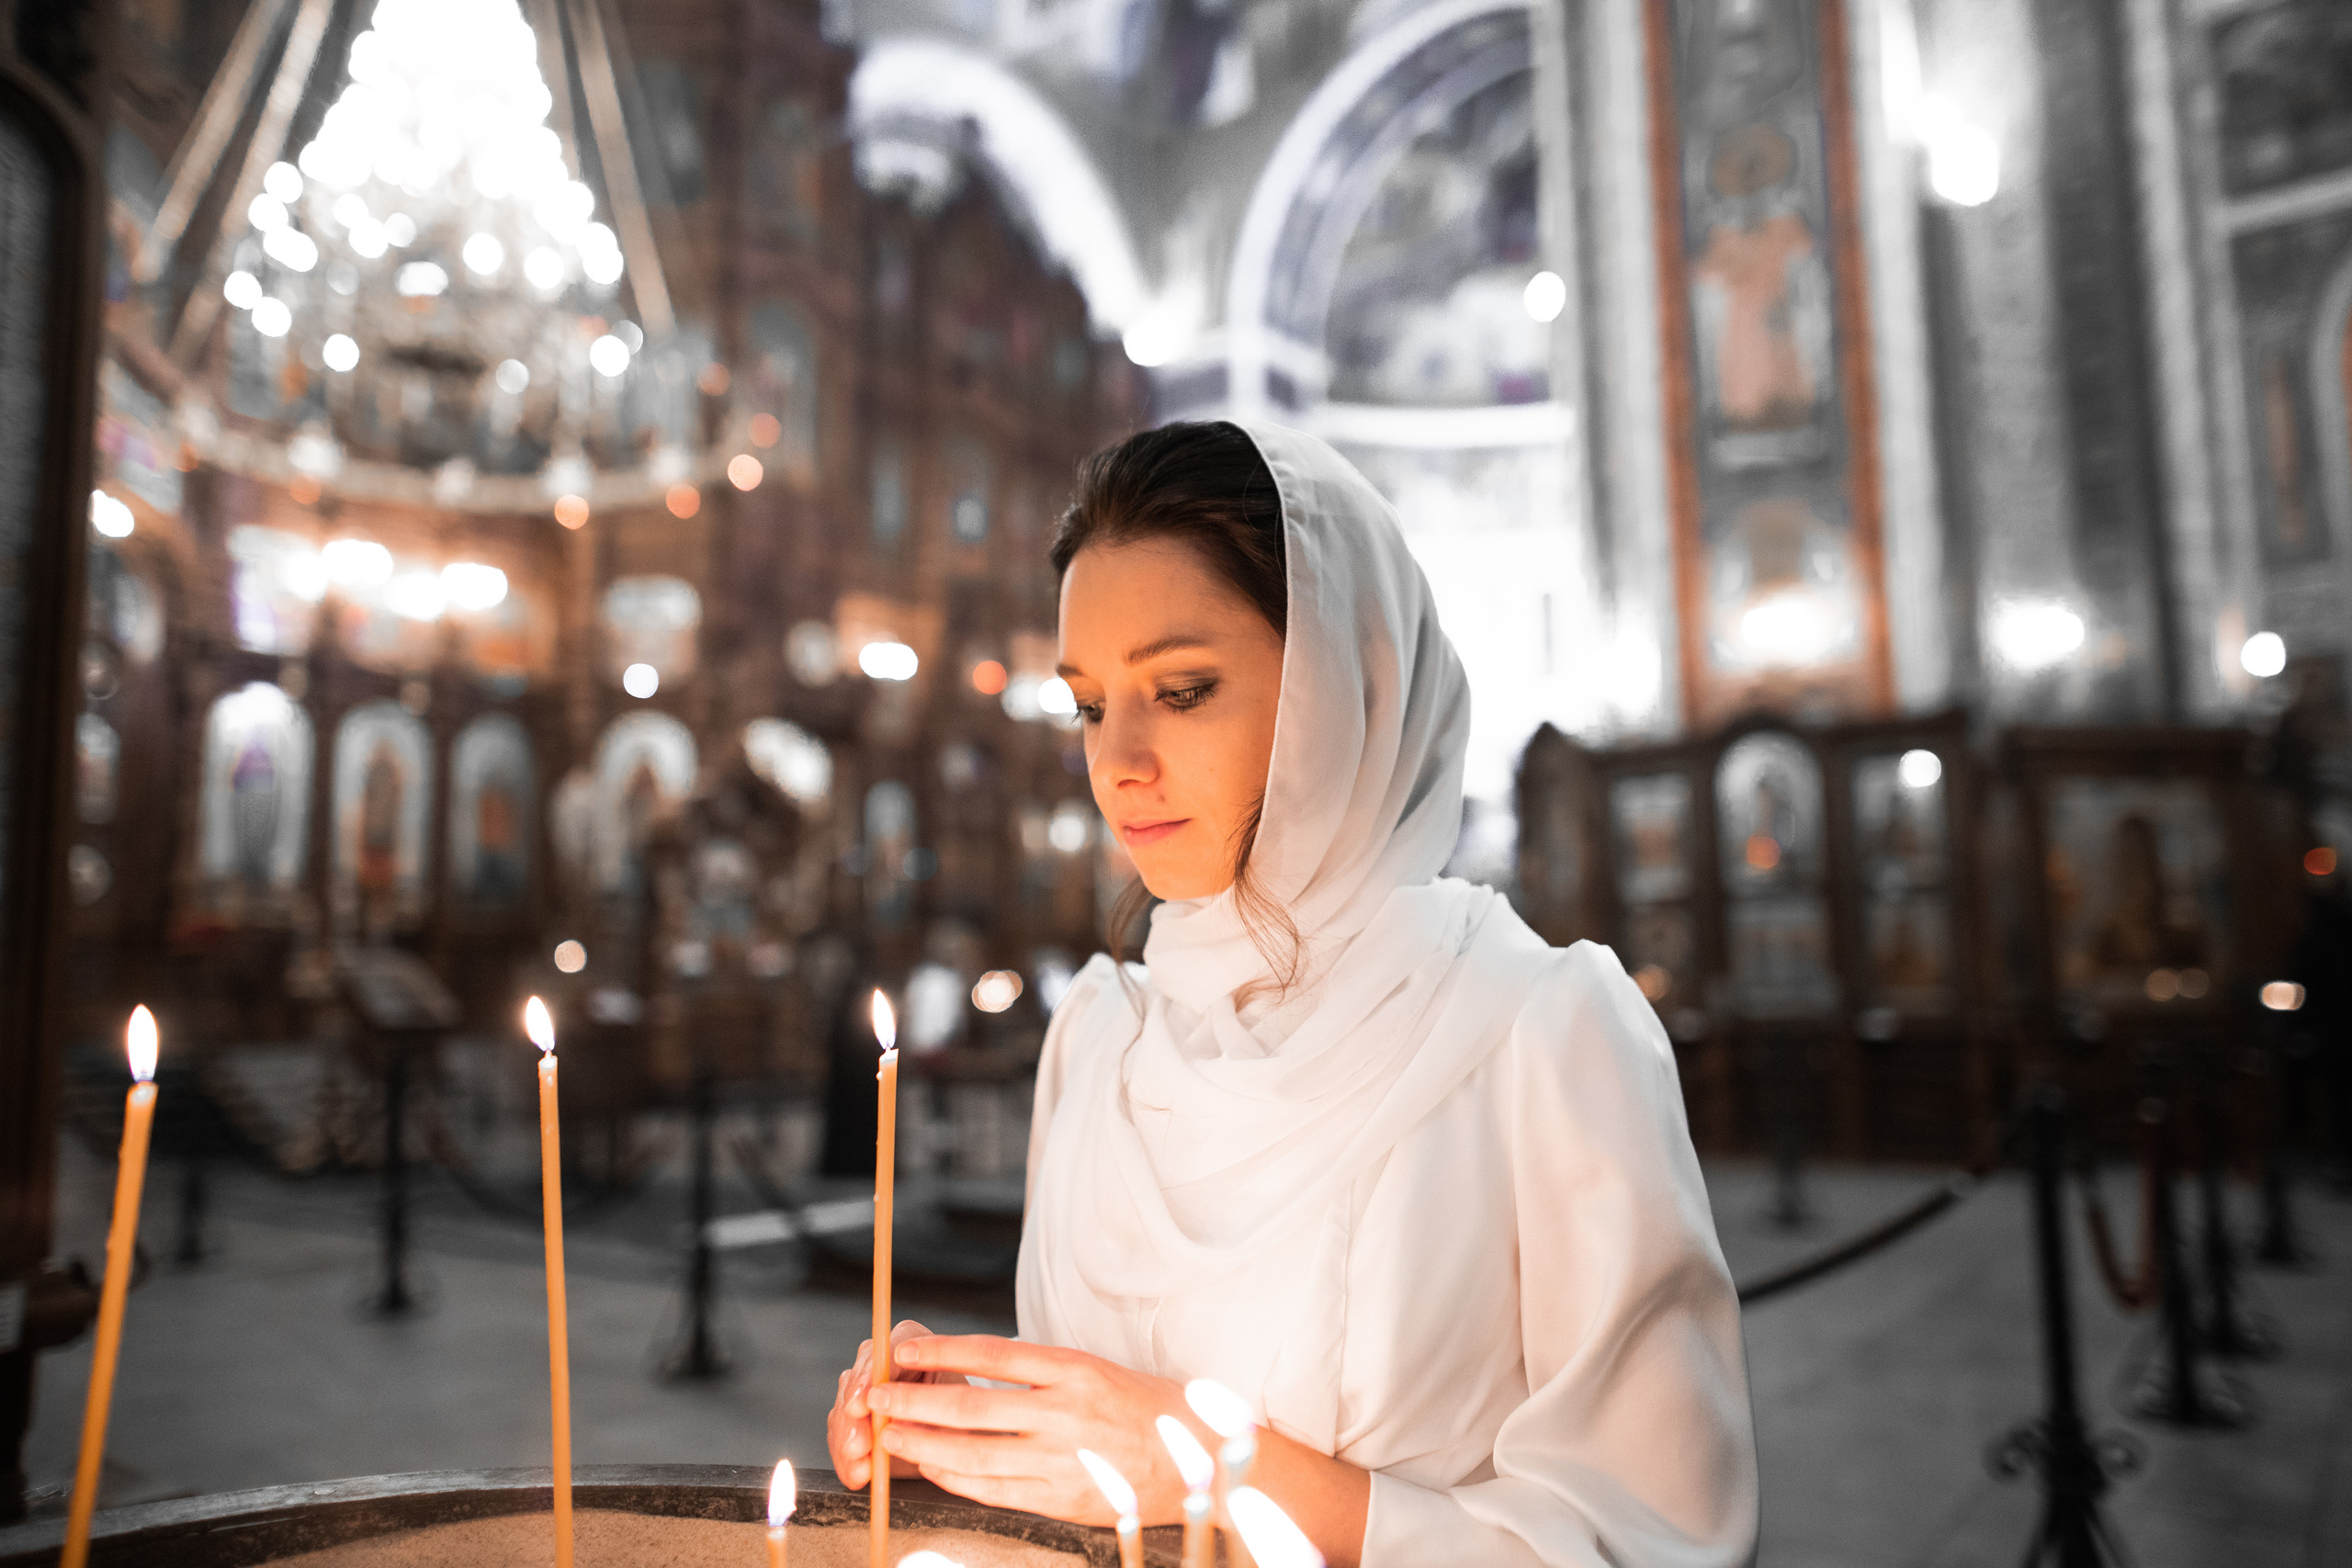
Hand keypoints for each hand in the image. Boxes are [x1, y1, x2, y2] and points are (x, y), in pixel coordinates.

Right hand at [827, 1319, 960, 1490]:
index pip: (883, 1353)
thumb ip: (930, 1410)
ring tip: (860, 1465)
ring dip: (849, 1442)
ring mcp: (861, 1389)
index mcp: (910, 1341)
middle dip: (855, 1417)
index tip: (865, 1403)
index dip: (871, 1379)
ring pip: (844, 1412)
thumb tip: (895, 1423)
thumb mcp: (959, 1406)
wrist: (961, 1429)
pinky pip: (841, 1437)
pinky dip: (848, 1460)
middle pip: (856, 1382)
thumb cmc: (964, 1410)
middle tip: (859, 1443)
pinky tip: (857, 1474)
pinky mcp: (851, 1419)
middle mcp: (879, 1360)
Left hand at [863, 1335, 1208, 1525]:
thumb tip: (972, 1369)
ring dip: (923, 1443)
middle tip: (876, 1395)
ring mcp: (1063, 1460)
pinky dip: (955, 1478)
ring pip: (974, 1452)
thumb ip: (1041, 1373)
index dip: (943, 1351)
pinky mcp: (1061, 1499)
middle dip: (915, 1400)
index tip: (906, 1348)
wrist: (1197, 1458)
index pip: (993, 1354)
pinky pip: (994, 1489)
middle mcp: (1067, 1413)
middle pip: (972, 1405)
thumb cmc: (1143, 1408)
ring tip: (889, 1433)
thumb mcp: (1097, 1371)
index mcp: (1076, 1370)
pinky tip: (931, 1466)